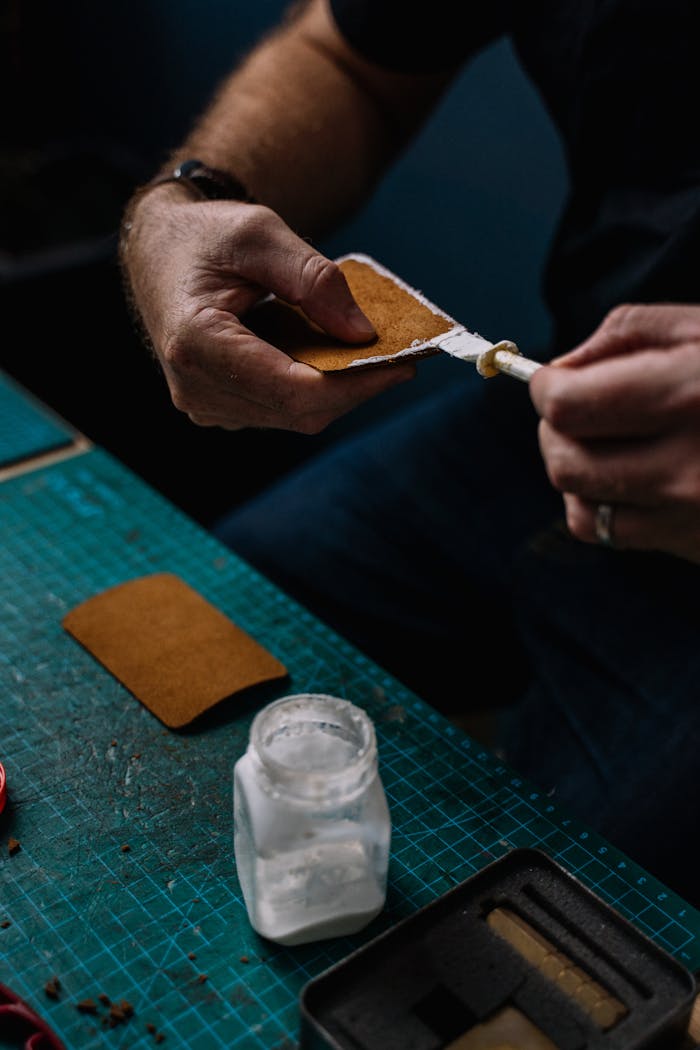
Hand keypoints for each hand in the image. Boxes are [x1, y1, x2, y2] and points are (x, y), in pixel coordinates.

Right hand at [120, 188, 413, 431]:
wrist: (160, 252)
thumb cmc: (205, 236)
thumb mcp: (261, 233)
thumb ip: (313, 279)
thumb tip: (361, 333)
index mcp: (196, 343)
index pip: (292, 389)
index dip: (354, 383)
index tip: (404, 363)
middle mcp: (195, 387)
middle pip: (299, 410)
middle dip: (356, 387)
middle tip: (402, 356)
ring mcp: (205, 404)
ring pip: (294, 416)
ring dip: (339, 389)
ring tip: (371, 352)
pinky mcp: (219, 407)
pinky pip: (281, 410)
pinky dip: (317, 388)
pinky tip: (333, 357)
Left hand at [529, 303, 699, 563]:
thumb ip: (625, 335)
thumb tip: (561, 368)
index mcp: (694, 393)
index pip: (567, 406)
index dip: (545, 389)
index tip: (553, 379)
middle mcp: (690, 465)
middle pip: (564, 462)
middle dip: (554, 431)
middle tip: (574, 408)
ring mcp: (695, 516)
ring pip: (580, 508)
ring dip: (574, 470)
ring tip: (603, 442)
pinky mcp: (697, 546)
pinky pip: (614, 535)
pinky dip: (602, 505)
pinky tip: (629, 477)